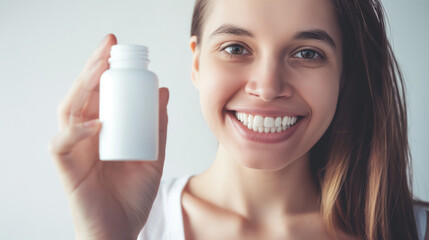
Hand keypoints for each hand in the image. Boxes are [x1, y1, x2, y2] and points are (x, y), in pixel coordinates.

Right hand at [49, 34, 168, 239]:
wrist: (122, 231)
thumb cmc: (133, 196)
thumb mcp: (153, 156)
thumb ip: (157, 126)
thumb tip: (163, 91)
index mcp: (103, 130)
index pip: (98, 93)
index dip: (104, 68)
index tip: (118, 47)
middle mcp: (85, 135)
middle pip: (81, 94)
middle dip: (92, 67)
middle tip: (108, 45)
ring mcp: (75, 150)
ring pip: (68, 111)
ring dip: (82, 87)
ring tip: (99, 68)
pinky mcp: (67, 168)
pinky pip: (62, 143)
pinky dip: (77, 131)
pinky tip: (97, 123)